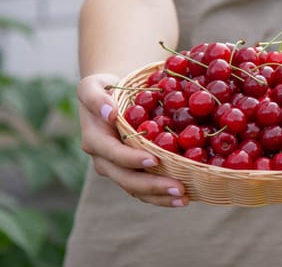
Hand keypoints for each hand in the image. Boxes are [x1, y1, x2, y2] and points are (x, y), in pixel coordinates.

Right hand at [77, 74, 188, 207]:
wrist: (109, 100)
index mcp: (95, 140)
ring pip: (137, 190)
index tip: (154, 159)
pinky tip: (183, 198)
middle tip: (179, 188)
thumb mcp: (92, 85)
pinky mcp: (131, 174)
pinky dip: (162, 197)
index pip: (113, 154)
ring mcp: (117, 170)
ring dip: (160, 197)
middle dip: (152, 186)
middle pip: (127, 179)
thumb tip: (109, 112)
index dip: (131, 159)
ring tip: (185, 199)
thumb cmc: (104, 88)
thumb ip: (95, 97)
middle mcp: (104, 160)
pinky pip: (145, 190)